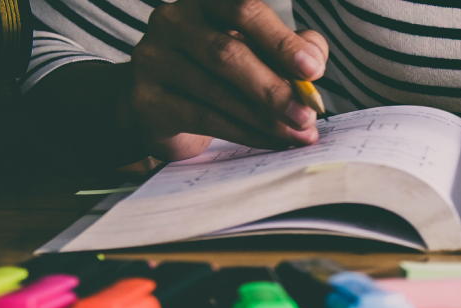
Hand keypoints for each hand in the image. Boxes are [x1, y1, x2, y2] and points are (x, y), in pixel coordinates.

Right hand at [124, 0, 328, 160]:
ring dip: (264, 117)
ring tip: (298, 133)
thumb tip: (314, 61)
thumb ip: (291, 48)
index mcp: (205, 2)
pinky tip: (272, 141)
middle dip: (274, 88)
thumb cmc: (222, 71)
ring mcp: (153, 60)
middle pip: (226, 53)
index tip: (312, 70)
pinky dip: (245, 132)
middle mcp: (172, 22)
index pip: (243, 10)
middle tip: (307, 114)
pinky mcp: (146, 100)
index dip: (280, 41)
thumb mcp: (260, 51)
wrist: (163, 104)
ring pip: (216, 91)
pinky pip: (202, 118)